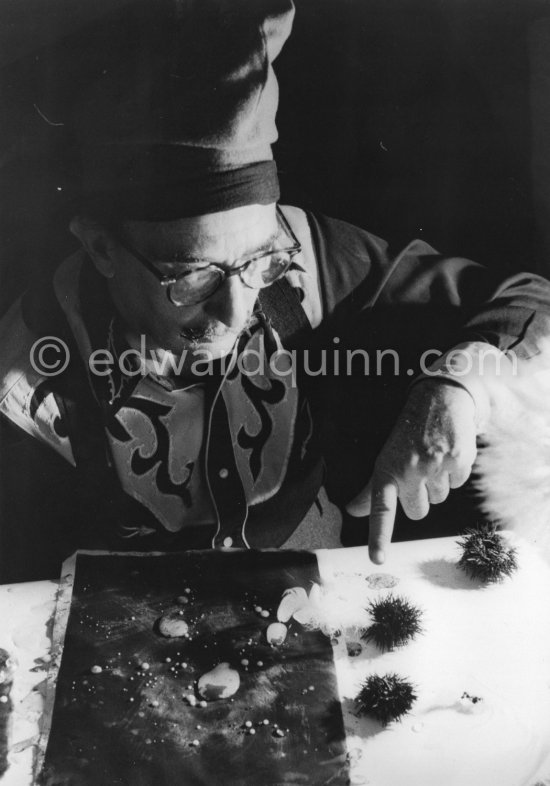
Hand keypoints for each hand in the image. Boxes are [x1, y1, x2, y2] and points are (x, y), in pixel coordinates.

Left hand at [346, 380, 477, 563]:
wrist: (439, 399)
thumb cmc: (408, 435)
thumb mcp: (385, 458)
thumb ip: (371, 490)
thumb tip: (351, 511)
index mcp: (387, 470)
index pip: (381, 509)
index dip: (378, 536)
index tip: (377, 560)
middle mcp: (409, 469)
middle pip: (417, 512)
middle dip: (419, 498)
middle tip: (417, 473)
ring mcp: (434, 465)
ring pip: (439, 500)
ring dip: (437, 484)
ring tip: (432, 459)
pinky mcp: (457, 460)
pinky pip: (457, 485)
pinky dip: (454, 473)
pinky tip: (447, 453)